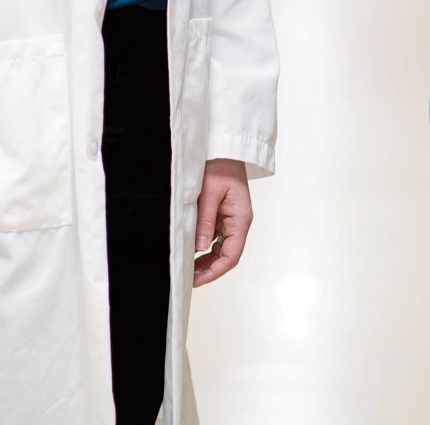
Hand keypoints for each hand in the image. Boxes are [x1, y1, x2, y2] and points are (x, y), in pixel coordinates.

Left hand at [192, 159, 253, 287]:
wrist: (224, 149)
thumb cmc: (220, 166)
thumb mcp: (209, 193)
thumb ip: (204, 221)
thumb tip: (199, 248)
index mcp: (241, 219)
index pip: (231, 255)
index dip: (215, 271)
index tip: (198, 280)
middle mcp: (239, 222)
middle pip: (227, 255)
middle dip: (209, 269)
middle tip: (189, 278)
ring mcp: (232, 219)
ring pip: (221, 248)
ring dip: (206, 260)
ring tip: (188, 268)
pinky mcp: (224, 215)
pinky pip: (216, 237)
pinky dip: (204, 247)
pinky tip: (191, 251)